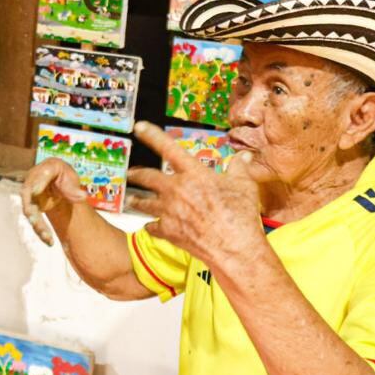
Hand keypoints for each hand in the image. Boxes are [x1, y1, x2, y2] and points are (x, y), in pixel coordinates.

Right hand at [20, 157, 86, 245]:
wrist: (58, 184)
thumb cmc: (65, 178)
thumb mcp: (72, 179)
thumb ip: (74, 189)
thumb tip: (81, 197)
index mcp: (47, 167)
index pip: (41, 174)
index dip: (37, 182)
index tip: (35, 191)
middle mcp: (34, 179)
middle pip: (27, 193)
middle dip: (29, 206)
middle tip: (32, 218)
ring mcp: (30, 194)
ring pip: (29, 210)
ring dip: (37, 223)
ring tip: (46, 236)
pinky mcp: (32, 207)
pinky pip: (35, 219)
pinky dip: (41, 230)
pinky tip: (49, 241)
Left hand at [126, 122, 263, 266]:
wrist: (233, 247)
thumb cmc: (240, 214)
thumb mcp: (244, 185)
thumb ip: (239, 168)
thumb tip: (244, 156)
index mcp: (193, 174)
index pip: (168, 148)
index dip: (152, 136)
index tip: (139, 127)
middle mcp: (176, 189)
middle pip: (148, 178)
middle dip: (136, 174)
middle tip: (130, 173)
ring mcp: (169, 211)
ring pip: (144, 203)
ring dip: (136, 200)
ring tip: (131, 199)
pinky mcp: (168, 231)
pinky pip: (152, 227)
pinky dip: (150, 226)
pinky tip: (149, 227)